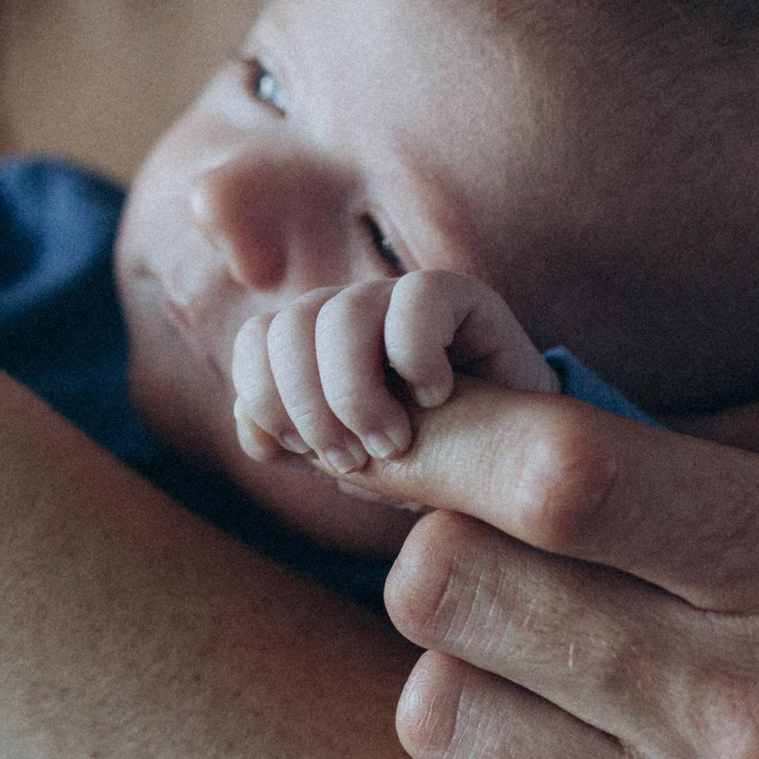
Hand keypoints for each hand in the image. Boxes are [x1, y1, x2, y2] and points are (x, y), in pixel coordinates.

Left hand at [229, 271, 557, 476]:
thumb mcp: (346, 461)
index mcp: (312, 342)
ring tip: (393, 442)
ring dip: (356, 394)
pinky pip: (416, 299)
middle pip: (287, 328)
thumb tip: (250, 423)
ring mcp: (399, 299)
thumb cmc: (420, 461)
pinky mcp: (457, 296)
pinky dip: (416, 358)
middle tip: (351, 460)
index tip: (306, 453)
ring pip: (340, 315)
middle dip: (310, 408)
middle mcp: (349, 310)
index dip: (268, 398)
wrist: (507, 462)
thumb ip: (290, 441)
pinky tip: (436, 397)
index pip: (256, 340)